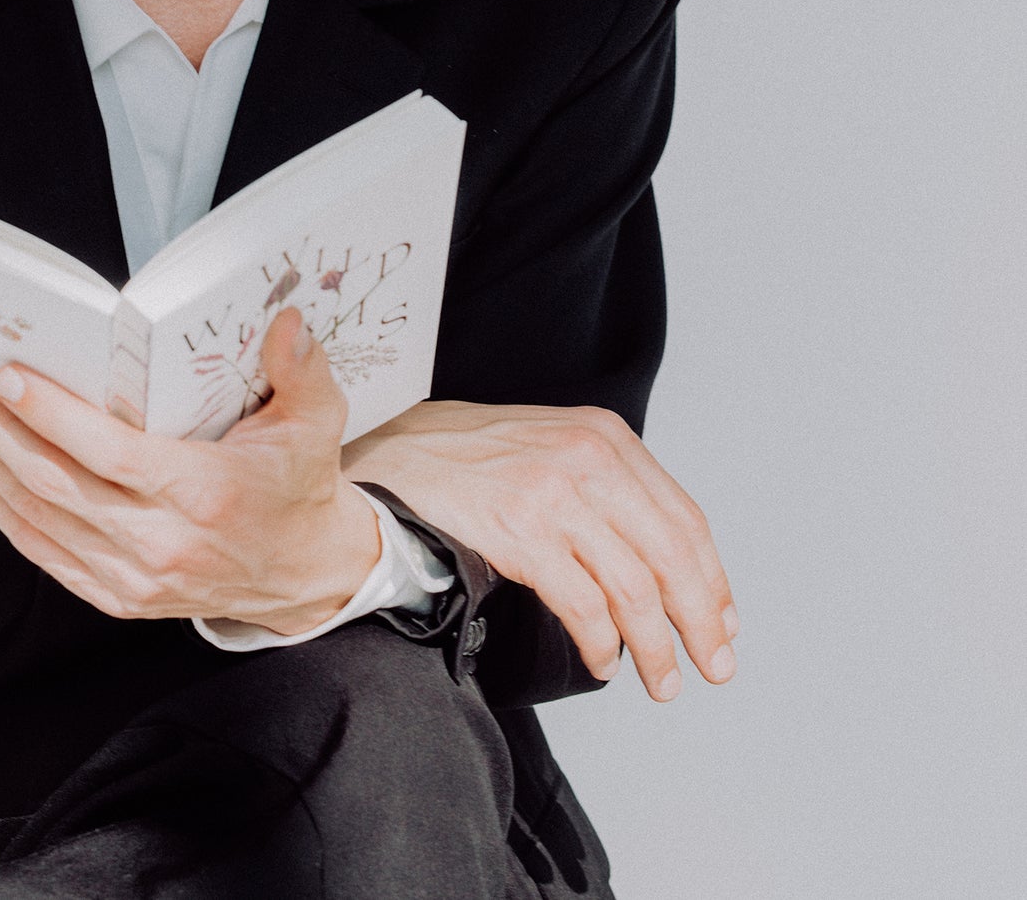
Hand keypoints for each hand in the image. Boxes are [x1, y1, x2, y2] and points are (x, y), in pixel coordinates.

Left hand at [0, 308, 380, 632]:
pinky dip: (2, 510)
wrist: (302, 573)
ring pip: (39, 518)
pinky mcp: (117, 597)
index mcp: (206, 493)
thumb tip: (286, 319)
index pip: (114, 455)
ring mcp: (134, 578)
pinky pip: (44, 551)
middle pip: (58, 483)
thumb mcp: (315, 421)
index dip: (55, 418)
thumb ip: (301, 368)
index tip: (9, 377)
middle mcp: (162, 543)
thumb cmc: (298, 485)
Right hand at [342, 401, 736, 699]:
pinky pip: (583, 604)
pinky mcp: (521, 531)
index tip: (722, 620)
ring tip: (662, 680)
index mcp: (606, 437)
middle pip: (671, 556)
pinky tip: (604, 660)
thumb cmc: (468, 456)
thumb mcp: (552, 445)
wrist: (394, 454)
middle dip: (700, 621)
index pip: (684, 519)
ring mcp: (554, 493)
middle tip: (712, 665)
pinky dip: (602, 643)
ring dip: (656, 647)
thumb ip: (605, 485)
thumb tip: (659, 560)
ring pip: (634, 588)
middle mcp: (589, 459)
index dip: (711, 579)